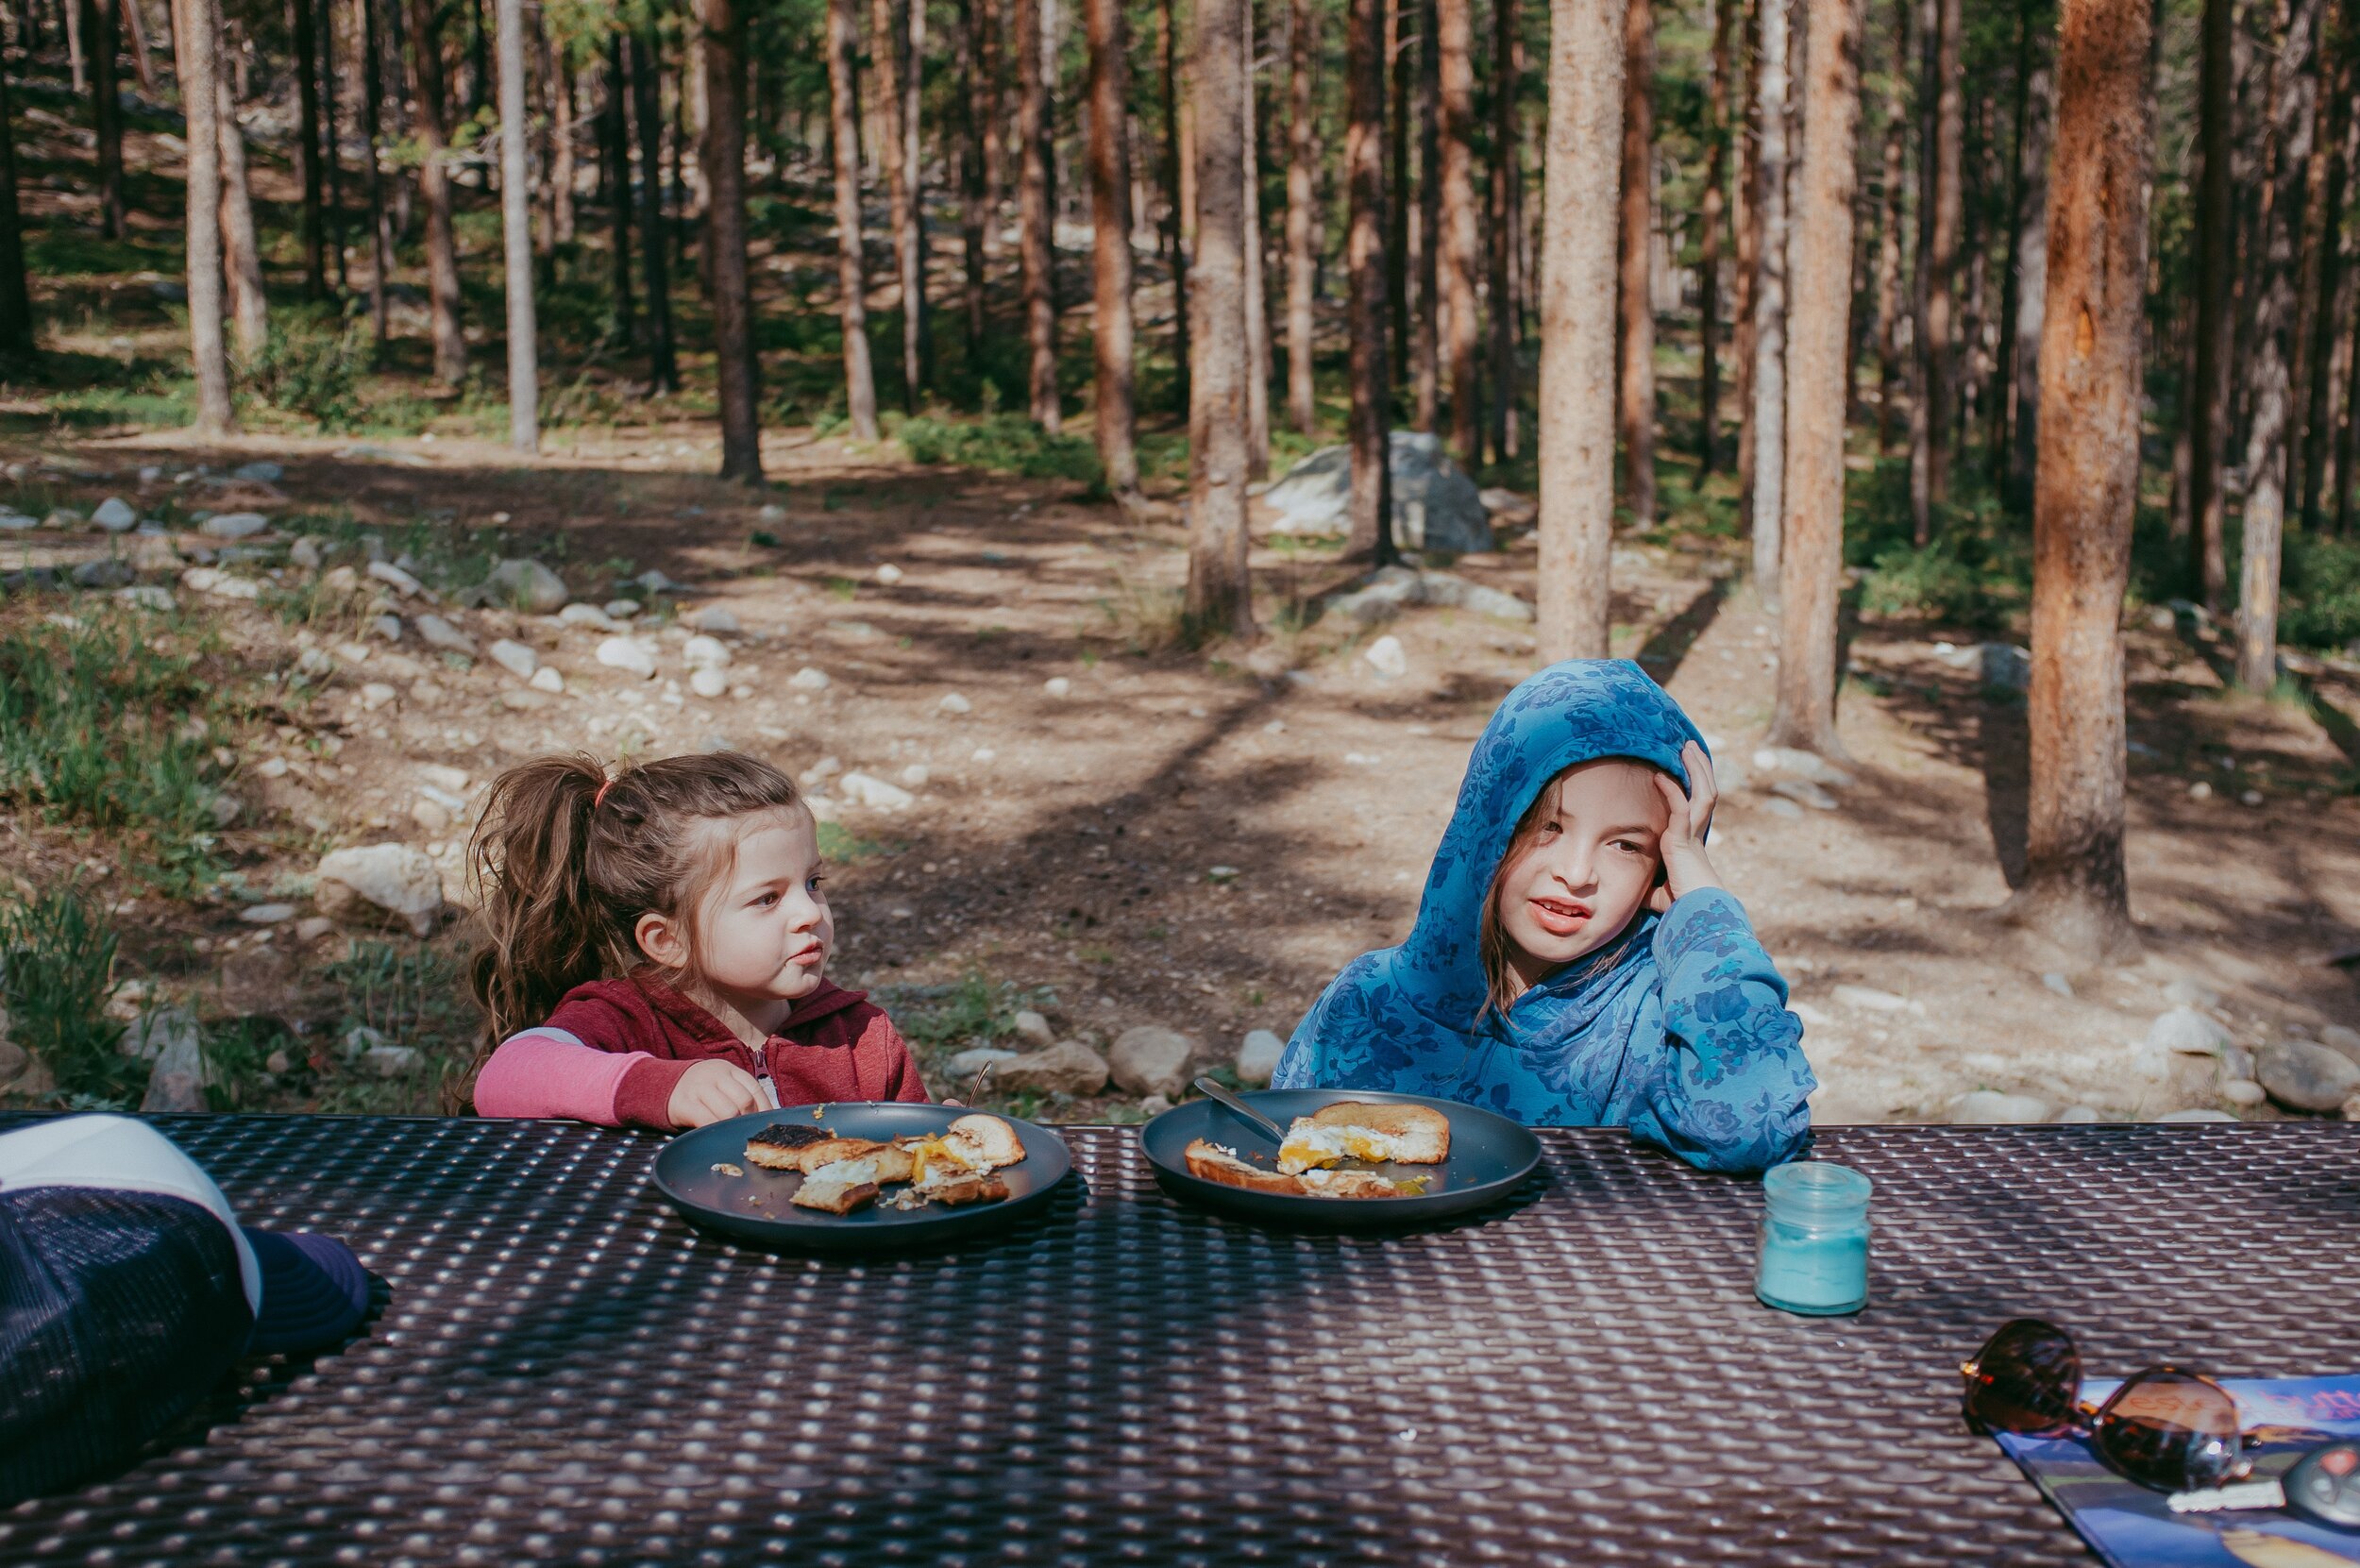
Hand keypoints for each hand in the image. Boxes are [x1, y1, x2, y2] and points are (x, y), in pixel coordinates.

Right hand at [667, 1059, 764, 1128]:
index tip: (766, 1123)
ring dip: (733, 1127)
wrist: (664, 1085)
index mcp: (729, 1070)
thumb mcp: (722, 1084)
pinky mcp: (685, 1104)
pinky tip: (716, 1136)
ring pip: (728, 1112)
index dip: (764, 1109)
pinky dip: (716, 1131)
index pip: (755, 1089)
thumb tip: (765, 1117)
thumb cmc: (702, 1090)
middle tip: (745, 1130)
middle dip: (748, 1119)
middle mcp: (715, 1075)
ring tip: (731, 1133)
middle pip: (744, 1100)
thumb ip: (740, 1094)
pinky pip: (707, 1121)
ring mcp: (699, 1088)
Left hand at [1650, 741, 1721, 911]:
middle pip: (1703, 793)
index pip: (1694, 807)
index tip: (1683, 770)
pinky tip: (1660, 776)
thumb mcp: (1658, 893)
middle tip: (1690, 747)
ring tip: (1688, 747)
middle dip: (1698, 769)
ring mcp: (1692, 836)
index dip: (1692, 787)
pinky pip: (1681, 808)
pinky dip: (1671, 791)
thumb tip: (1630, 890)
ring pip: (1701, 794)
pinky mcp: (1684, 841)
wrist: (1696, 917)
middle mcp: (1694, 835)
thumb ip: (1648, 885)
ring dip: (1695, 769)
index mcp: (1690, 843)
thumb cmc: (1681, 908)